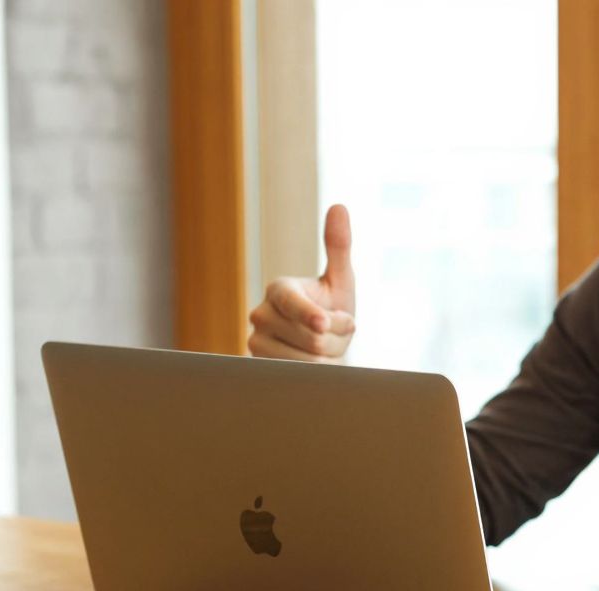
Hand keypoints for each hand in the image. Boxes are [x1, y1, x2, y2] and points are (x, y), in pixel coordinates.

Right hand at [248, 205, 356, 362]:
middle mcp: (261, 313)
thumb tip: (339, 206)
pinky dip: (314, 373)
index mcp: (280, 288)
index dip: (309, 314)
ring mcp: (256, 341)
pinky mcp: (258, 365)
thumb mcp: (341, 279)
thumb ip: (339, 245)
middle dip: (335, 339)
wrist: (322, 347)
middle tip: (334, 331)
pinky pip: (296, 376)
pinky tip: (311, 364)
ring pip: (304, 359)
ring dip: (327, 357)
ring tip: (324, 347)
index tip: (324, 322)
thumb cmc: (333, 308)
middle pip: (308, 336)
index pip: (291, 302)